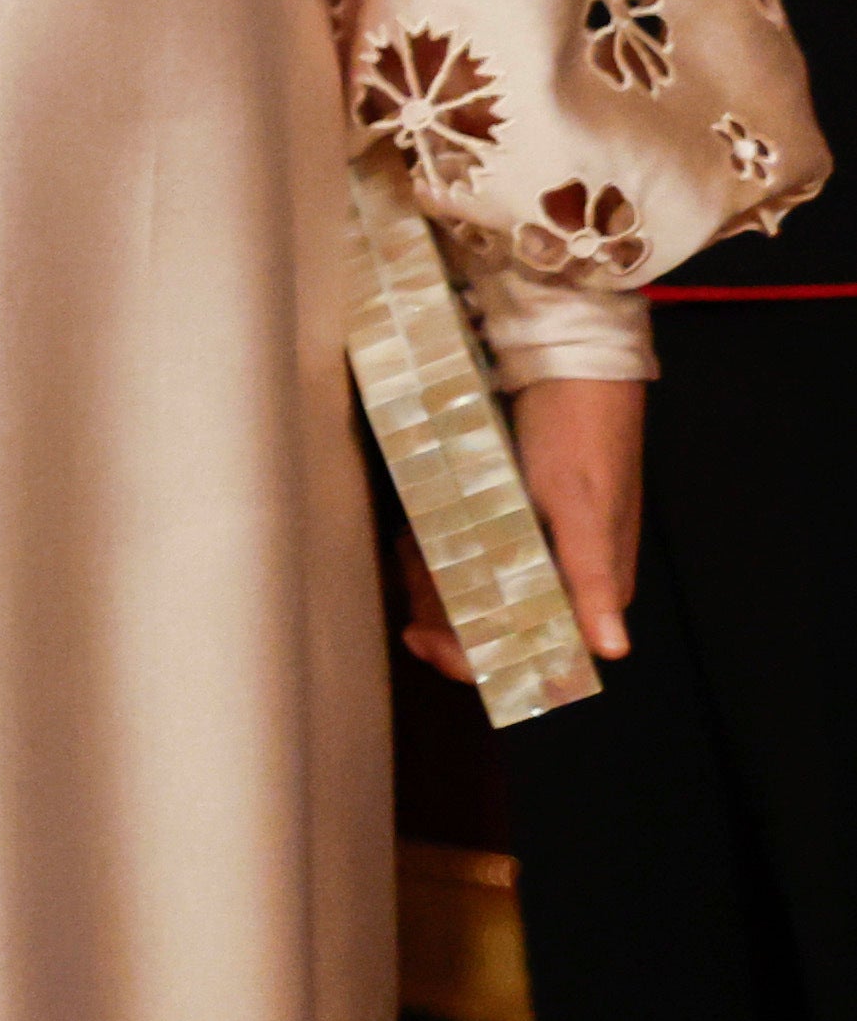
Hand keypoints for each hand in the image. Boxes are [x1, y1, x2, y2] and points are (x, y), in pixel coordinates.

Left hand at [399, 374, 645, 680]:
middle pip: (487, 622)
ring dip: (432, 570)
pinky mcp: (507, 512)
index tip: (417, 637)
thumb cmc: (582, 437)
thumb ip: (593, 580)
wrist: (569, 362)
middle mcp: (560, 576)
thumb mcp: (581, 508)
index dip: (470, 658)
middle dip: (440, 602)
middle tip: (408, 561)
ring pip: (468, 585)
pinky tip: (416, 525)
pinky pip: (462, 545)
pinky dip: (435, 541)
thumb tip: (612, 650)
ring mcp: (531, 543)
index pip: (526, 653)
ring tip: (410, 539)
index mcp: (589, 591)